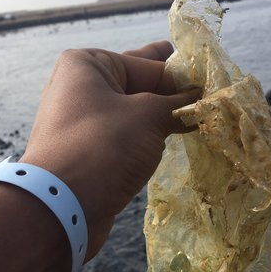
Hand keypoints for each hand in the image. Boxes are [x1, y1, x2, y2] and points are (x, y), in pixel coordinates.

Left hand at [20, 41, 199, 258]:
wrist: (60, 206)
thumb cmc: (103, 146)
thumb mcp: (147, 116)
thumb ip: (177, 104)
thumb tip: (201, 99)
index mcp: (88, 65)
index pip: (147, 65)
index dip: (180, 74)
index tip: (209, 82)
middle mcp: (81, 89)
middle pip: (137, 84)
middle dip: (169, 88)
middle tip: (202, 83)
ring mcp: (83, 123)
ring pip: (132, 113)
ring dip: (161, 115)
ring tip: (196, 113)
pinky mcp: (89, 153)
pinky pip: (126, 136)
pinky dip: (148, 136)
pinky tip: (171, 137)